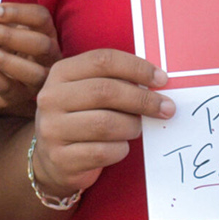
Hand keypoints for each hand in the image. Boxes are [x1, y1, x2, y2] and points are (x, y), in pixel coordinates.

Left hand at [0, 3, 59, 118]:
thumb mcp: (2, 31)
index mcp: (46, 33)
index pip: (41, 17)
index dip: (18, 12)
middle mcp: (49, 56)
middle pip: (41, 44)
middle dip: (10, 36)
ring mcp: (38, 79)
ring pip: (33, 72)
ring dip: (4, 59)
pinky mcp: (21, 97)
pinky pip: (10, 88)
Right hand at [29, 49, 173, 200]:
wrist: (54, 159)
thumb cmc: (83, 117)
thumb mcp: (89, 90)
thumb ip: (117, 80)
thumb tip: (158, 82)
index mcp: (61, 73)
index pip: (103, 60)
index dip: (136, 67)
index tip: (162, 80)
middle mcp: (51, 98)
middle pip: (105, 91)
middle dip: (143, 99)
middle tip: (166, 107)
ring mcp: (52, 129)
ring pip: (105, 124)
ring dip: (132, 126)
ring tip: (137, 128)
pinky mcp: (61, 159)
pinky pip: (103, 152)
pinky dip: (121, 149)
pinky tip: (122, 146)